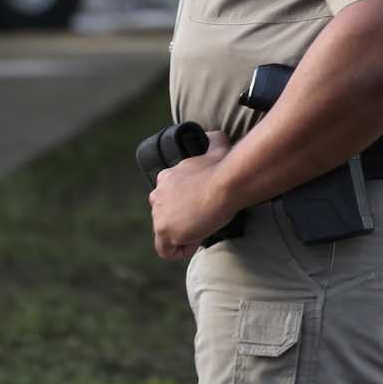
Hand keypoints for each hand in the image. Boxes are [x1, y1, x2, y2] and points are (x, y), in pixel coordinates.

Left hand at [149, 129, 235, 259]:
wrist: (225, 184)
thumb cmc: (223, 168)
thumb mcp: (216, 148)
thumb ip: (213, 140)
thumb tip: (216, 133)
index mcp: (166, 177)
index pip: (169, 197)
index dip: (188, 204)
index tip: (204, 204)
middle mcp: (158, 195)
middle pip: (165, 216)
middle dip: (183, 220)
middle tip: (205, 217)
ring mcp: (159, 214)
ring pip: (167, 233)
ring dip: (185, 233)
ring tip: (204, 226)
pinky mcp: (163, 231)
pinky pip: (167, 250)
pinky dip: (181, 249)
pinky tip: (198, 238)